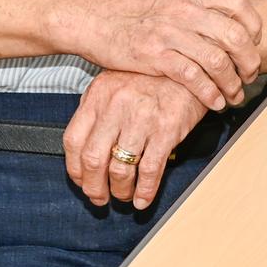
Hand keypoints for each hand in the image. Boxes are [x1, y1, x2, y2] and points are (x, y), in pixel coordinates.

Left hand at [63, 70, 206, 209]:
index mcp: (100, 94)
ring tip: (123, 195)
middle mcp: (117, 105)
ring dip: (120, 191)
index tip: (82, 181)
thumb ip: (98, 110)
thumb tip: (84, 150)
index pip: (74, 141)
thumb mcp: (117, 83)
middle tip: (99, 197)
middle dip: (94, 187)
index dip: (75, 169)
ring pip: (120, 169)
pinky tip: (142, 198)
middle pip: (93, 159)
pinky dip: (145, 191)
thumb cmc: (154, 78)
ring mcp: (142, 118)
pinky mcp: (167, 129)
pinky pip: (150, 169)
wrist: (192, 68)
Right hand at [72, 0, 263, 111]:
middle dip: (249, 60)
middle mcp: (184, 9)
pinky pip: (193, 77)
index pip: (238, 3)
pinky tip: (214, 102)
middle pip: (234, 35)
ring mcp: (170, 33)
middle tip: (250, 75)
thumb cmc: (127, 5)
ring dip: (231, 82)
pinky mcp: (155, 56)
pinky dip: (209, 93)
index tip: (255, 43)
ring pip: (217, 60)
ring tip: (234, 95)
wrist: (90, 17)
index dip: (254, 26)